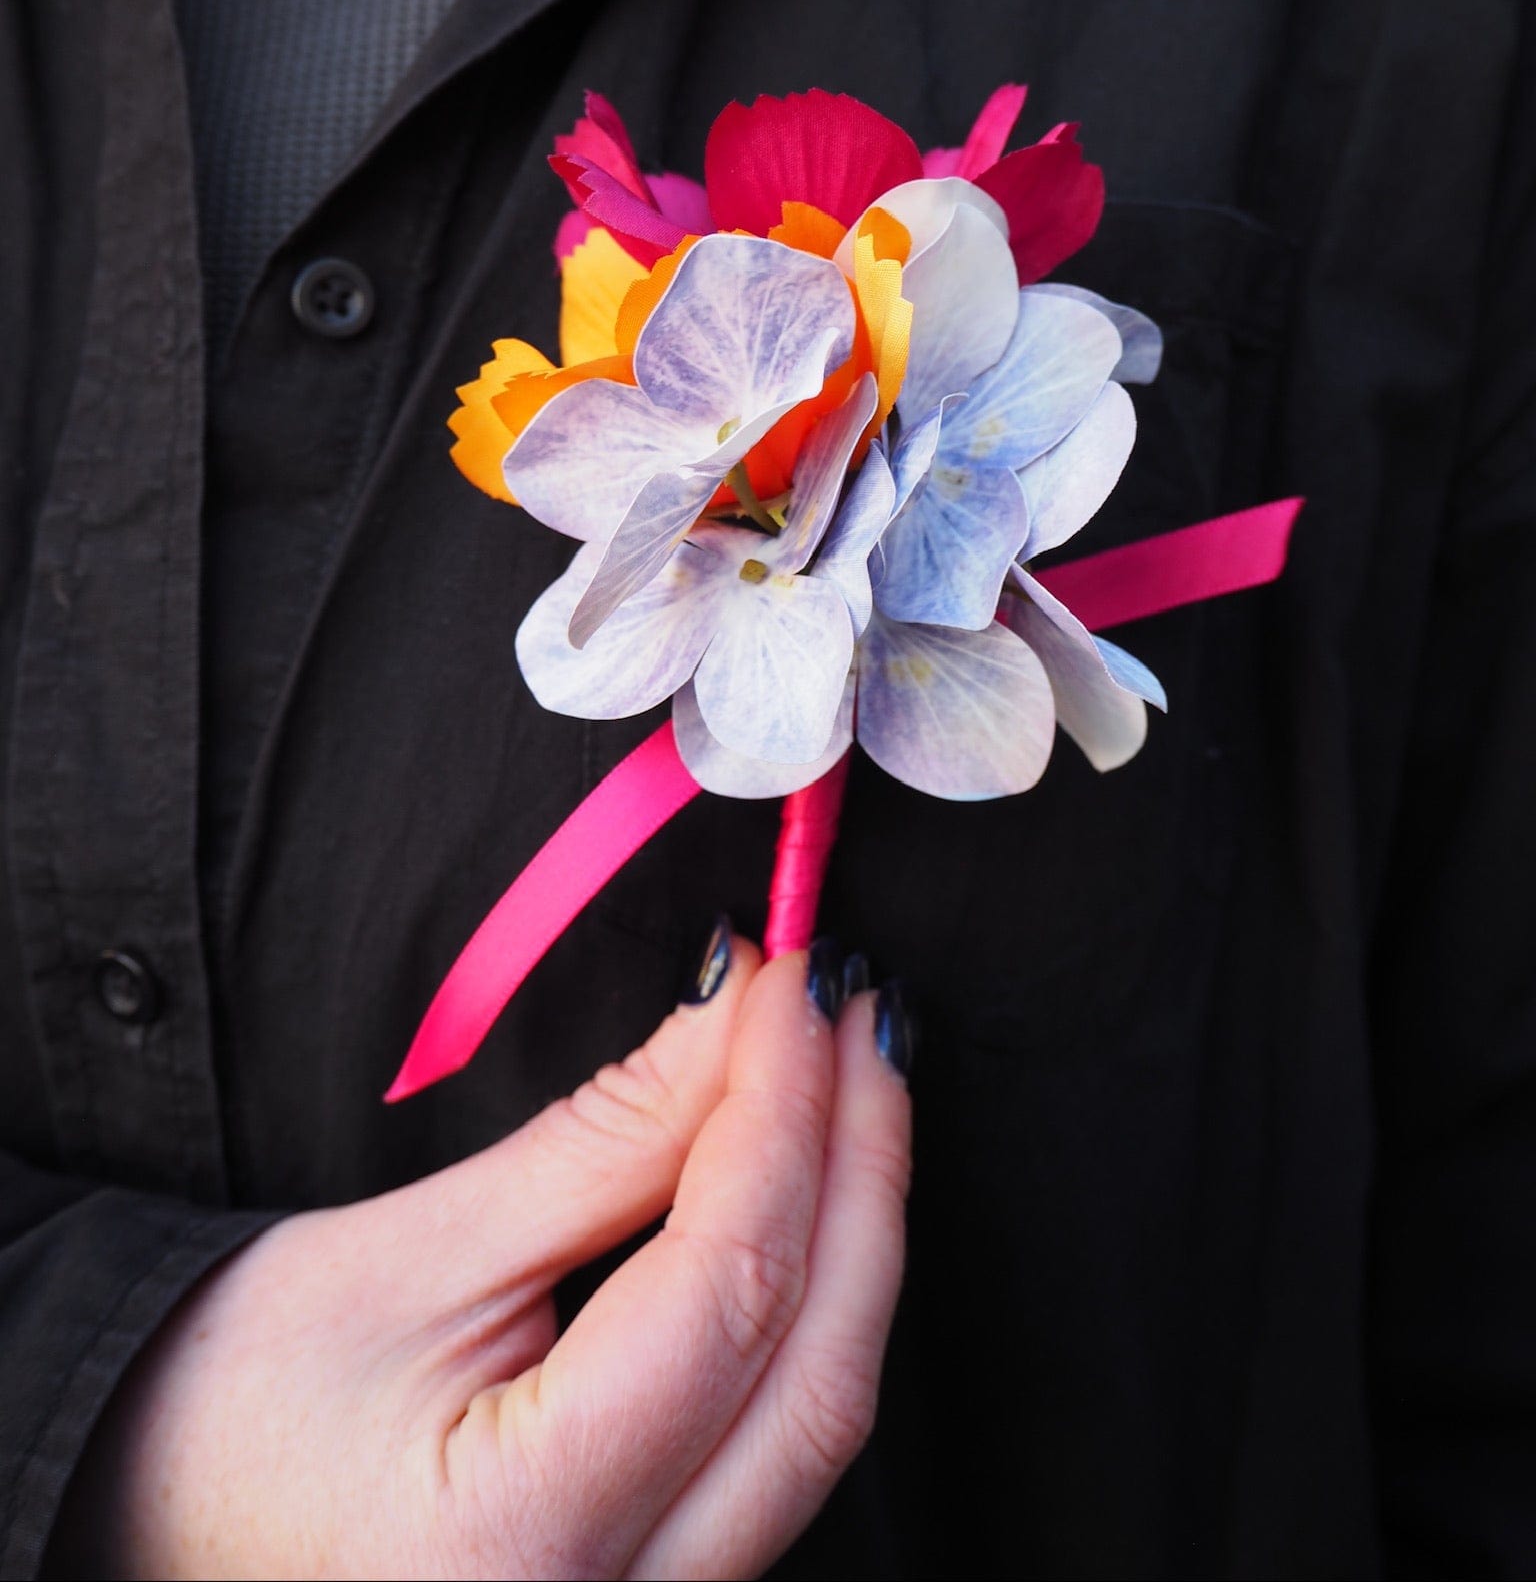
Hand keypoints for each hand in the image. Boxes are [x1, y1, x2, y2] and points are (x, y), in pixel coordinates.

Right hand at [51, 935, 911, 1578]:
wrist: (153, 1512)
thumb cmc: (234, 1402)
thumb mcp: (419, 1253)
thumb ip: (606, 1141)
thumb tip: (736, 1015)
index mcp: (521, 1542)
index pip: (727, 1291)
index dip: (781, 1111)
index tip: (798, 982)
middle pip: (817, 1376)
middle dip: (858, 1168)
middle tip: (856, 1012)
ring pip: (820, 1418)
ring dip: (852, 1231)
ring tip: (845, 1079)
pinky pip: (782, 1444)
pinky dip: (810, 1306)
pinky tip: (811, 1198)